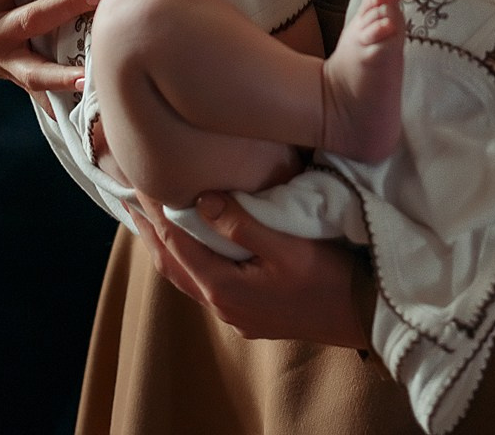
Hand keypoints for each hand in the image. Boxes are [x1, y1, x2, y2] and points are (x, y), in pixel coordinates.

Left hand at [131, 190, 368, 347]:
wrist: (362, 315)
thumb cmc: (327, 277)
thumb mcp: (287, 245)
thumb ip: (242, 223)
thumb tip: (202, 198)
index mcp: (223, 287)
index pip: (175, 243)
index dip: (154, 211)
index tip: (138, 179)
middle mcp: (222, 305)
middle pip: (172, 265)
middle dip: (150, 230)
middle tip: (131, 196)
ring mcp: (236, 313)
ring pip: (187, 277)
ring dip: (168, 246)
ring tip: (153, 218)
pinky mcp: (251, 313)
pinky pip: (205, 283)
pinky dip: (189, 259)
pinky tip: (196, 244)